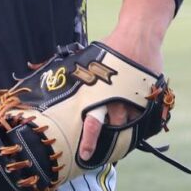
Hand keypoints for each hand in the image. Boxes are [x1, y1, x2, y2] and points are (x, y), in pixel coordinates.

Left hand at [78, 0, 168, 161]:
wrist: (139, 35)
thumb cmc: (111, 47)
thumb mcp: (88, 60)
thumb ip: (73, 73)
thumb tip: (39, 70)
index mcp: (100, 94)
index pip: (93, 124)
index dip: (89, 142)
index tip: (85, 155)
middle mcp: (119, 102)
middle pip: (115, 131)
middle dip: (109, 146)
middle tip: (106, 155)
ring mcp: (137, 101)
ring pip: (131, 126)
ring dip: (125, 133)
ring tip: (120, 141)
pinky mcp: (151, 98)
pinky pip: (148, 117)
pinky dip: (143, 122)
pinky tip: (138, 124)